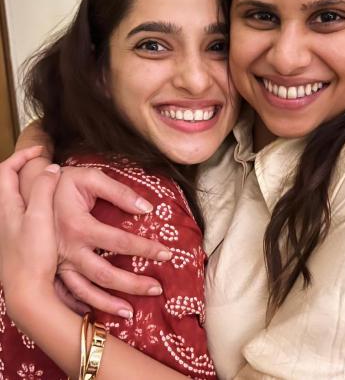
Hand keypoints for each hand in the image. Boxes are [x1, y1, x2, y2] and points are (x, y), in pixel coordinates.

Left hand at [0, 147, 60, 301]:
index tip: (41, 152)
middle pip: (7, 182)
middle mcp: (4, 215)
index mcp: (6, 206)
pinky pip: (23, 210)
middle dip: (23, 167)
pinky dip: (34, 201)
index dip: (22, 156)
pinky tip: (50, 209)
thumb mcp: (39, 217)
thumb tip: (51, 169)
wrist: (27, 290)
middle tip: (43, 164)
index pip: (5, 169)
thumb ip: (43, 190)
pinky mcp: (18, 239)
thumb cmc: (32, 254)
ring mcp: (10, 228)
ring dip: (29, 184)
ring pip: (16, 196)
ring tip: (49, 182)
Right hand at [52, 166, 171, 316]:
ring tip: (130, 313)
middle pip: (105, 274)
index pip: (120, 241)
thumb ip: (118, 191)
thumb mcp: (90, 177)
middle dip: (133, 284)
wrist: (31, 191)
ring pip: (85, 290)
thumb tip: (147, 208)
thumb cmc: (64, 183)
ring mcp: (59, 262)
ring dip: (107, 304)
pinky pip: (67, 293)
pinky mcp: (53, 268)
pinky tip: (94, 314)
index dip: (145, 248)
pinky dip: (80, 306)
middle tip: (157, 288)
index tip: (166, 254)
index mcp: (79, 226)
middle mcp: (69, 249)